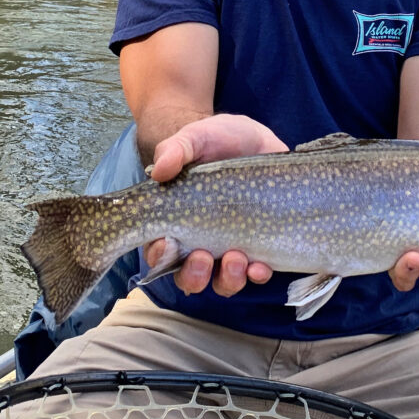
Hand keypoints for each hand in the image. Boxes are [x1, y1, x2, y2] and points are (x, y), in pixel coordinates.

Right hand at [144, 114, 286, 295]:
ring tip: (236, 259)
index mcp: (176, 220)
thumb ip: (175, 150)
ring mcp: (230, 245)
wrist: (254, 137)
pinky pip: (256, 272)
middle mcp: (201, 241)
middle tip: (203, 256)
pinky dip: (257, 274)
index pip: (159, 250)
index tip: (167, 244)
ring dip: (227, 278)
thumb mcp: (194, 138)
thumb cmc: (215, 139)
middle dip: (194, 275)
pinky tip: (260, 266)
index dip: (159, 255)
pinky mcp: (259, 243)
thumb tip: (157, 171)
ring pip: (223, 281)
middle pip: (189, 276)